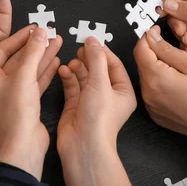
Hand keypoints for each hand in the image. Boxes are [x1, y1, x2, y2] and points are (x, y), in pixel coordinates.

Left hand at [0, 26, 61, 179]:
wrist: (23, 144)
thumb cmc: (15, 113)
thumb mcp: (24, 76)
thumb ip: (33, 52)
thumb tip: (40, 33)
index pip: (3, 48)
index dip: (20, 36)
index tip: (35, 27)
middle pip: (17, 58)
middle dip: (35, 46)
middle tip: (49, 33)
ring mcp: (9, 94)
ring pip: (28, 69)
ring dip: (43, 56)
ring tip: (57, 42)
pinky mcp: (23, 102)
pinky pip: (34, 80)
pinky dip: (45, 70)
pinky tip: (56, 60)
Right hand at [57, 38, 135, 185]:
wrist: (83, 145)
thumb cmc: (99, 120)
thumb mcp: (100, 83)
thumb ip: (96, 59)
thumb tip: (93, 40)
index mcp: (123, 92)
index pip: (114, 65)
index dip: (103, 52)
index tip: (91, 41)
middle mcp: (108, 96)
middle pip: (98, 69)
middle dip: (88, 58)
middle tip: (79, 49)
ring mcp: (91, 100)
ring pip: (84, 76)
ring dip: (77, 67)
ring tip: (72, 62)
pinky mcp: (75, 105)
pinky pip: (72, 85)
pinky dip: (68, 76)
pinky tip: (64, 71)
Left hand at [134, 26, 186, 158]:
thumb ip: (167, 50)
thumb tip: (151, 37)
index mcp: (156, 78)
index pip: (140, 50)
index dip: (147, 37)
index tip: (156, 31)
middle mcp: (147, 93)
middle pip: (142, 63)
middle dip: (153, 52)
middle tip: (175, 52)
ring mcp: (149, 105)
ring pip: (146, 76)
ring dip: (156, 68)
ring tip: (178, 69)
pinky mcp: (154, 113)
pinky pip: (150, 91)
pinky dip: (158, 82)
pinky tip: (176, 84)